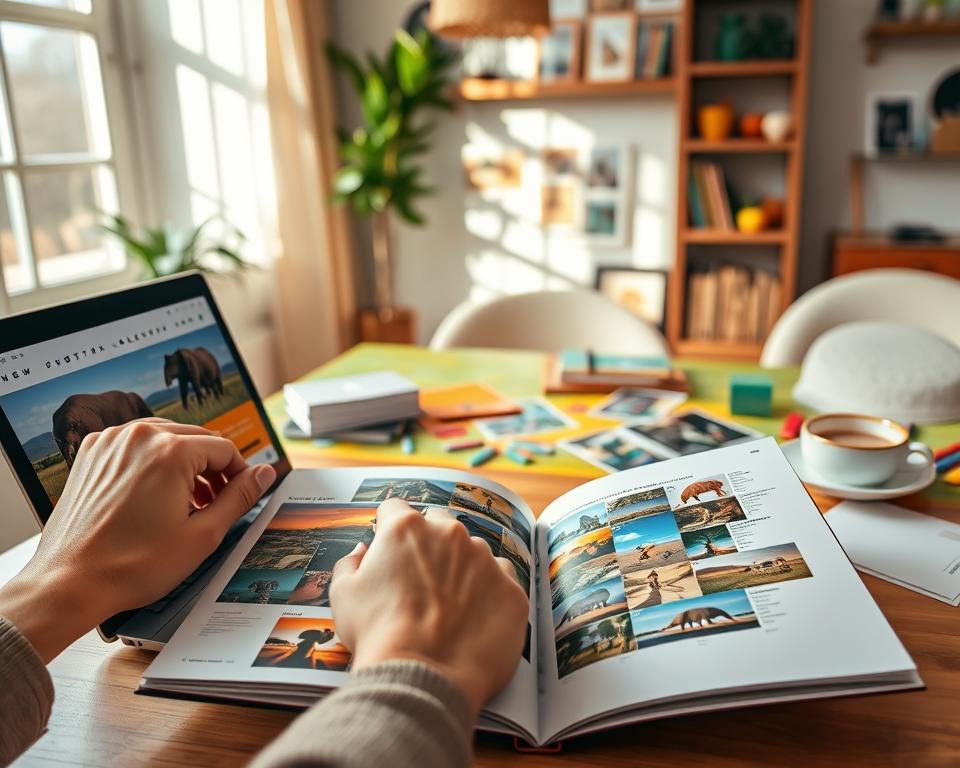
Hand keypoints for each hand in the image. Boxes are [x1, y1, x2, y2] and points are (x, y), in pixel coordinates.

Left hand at [0, 419, 275, 661]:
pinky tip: (154, 496)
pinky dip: (153, 462)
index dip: (240, 473)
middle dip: (212, 468)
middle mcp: (139, 436)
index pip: (224, 448)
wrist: (69, 583)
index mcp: (169, 451)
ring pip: (167, 438)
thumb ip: (239, 497)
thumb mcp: (202, 535)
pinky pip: (136, 444)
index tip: (240, 495)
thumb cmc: (132, 565)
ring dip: (185, 463)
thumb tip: (265, 474)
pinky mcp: (92, 453)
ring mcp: (111, 442)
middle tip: (216, 503)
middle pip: (196, 438)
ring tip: (186, 502)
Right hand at [329, 499, 528, 718]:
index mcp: (406, 529)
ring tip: (448, 607)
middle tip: (420, 581)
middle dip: (429, 544)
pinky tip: (475, 619)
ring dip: (462, 568)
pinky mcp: (511, 589)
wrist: (422, 676)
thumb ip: (350, 563)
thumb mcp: (344, 595)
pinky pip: (501, 580)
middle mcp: (450, 533)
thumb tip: (362, 552)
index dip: (388, 529)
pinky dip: (489, 593)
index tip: (388, 549)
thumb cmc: (378, 635)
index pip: (394, 509)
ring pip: (473, 551)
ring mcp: (485, 559)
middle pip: (439, 523)